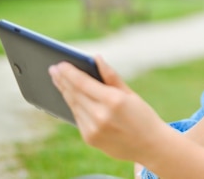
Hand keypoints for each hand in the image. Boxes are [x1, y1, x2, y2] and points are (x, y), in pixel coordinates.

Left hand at [49, 56, 168, 161]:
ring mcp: (93, 129)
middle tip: (53, 69)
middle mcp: (101, 115)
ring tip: (59, 81)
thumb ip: (111, 76)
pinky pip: (77, 118)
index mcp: (113, 100)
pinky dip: (73, 105)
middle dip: (62, 80)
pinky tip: (70, 97)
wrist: (150, 145)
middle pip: (74, 93)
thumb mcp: (130, 93)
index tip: (60, 64)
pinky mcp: (90, 138)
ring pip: (73, 105)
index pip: (83, 83)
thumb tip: (96, 58)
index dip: (69, 73)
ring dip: (65, 92)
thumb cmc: (143, 115)